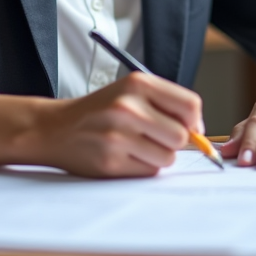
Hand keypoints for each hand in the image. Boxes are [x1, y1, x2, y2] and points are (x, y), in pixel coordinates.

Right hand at [0, 72, 203, 177]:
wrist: (54, 128)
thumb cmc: (100, 111)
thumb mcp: (130, 93)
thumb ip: (166, 104)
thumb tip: (200, 133)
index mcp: (137, 84)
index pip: (190, 105)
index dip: (194, 121)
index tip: (188, 127)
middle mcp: (128, 107)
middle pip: (181, 136)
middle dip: (174, 142)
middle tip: (155, 137)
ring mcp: (118, 136)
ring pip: (167, 157)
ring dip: (158, 157)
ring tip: (136, 146)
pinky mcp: (110, 161)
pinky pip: (148, 171)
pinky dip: (142, 167)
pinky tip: (124, 156)